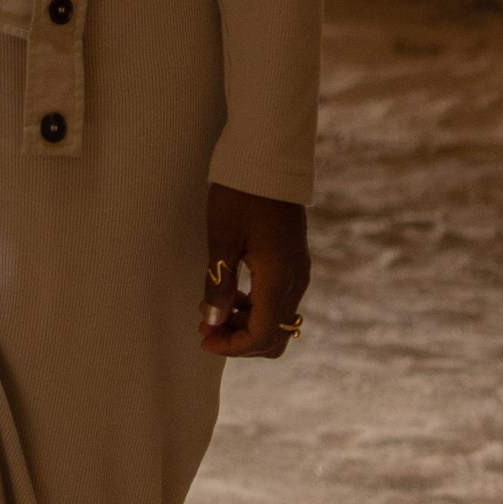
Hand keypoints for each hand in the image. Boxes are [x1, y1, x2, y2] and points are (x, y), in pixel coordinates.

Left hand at [199, 180, 308, 357]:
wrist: (269, 157)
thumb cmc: (241, 193)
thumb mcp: (222, 237)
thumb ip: (219, 283)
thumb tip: (214, 322)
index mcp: (279, 279)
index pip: (261, 336)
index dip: (232, 346)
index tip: (203, 338)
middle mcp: (296, 281)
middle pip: (273, 335)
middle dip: (239, 340)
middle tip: (206, 327)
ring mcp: (298, 271)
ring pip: (276, 318)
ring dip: (246, 322)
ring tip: (211, 308)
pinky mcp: (294, 260)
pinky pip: (279, 298)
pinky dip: (256, 305)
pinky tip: (231, 292)